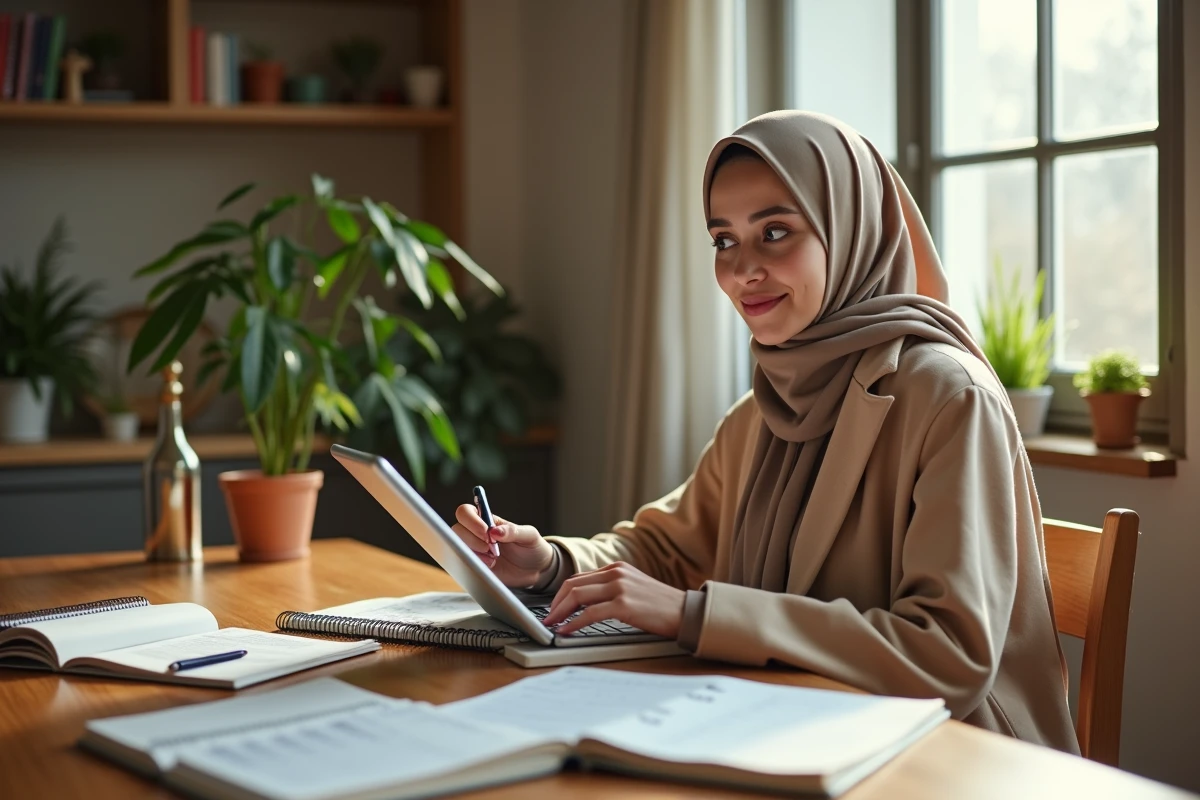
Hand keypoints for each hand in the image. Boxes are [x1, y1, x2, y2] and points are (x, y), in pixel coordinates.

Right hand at [451, 505, 555, 588]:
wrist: (537, 570)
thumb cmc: (532, 547)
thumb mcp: (529, 535)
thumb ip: (512, 531)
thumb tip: (495, 531)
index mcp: (489, 521)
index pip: (466, 512)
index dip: (471, 521)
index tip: (486, 532)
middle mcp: (477, 534)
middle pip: (457, 529)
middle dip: (473, 539)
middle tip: (491, 547)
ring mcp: (475, 551)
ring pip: (458, 547)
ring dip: (475, 552)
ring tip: (494, 557)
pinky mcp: (476, 566)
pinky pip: (464, 563)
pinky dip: (476, 564)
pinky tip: (492, 565)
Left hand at [541, 562, 684, 638]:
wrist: (686, 612)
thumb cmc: (661, 606)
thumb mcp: (633, 588)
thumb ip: (612, 589)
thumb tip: (584, 604)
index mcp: (616, 568)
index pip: (579, 578)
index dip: (561, 594)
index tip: (553, 608)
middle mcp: (616, 573)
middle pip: (573, 585)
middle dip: (555, 603)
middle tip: (547, 618)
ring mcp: (620, 587)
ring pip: (577, 596)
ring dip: (560, 612)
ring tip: (552, 625)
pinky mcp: (624, 605)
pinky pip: (590, 614)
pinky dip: (574, 623)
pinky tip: (567, 631)